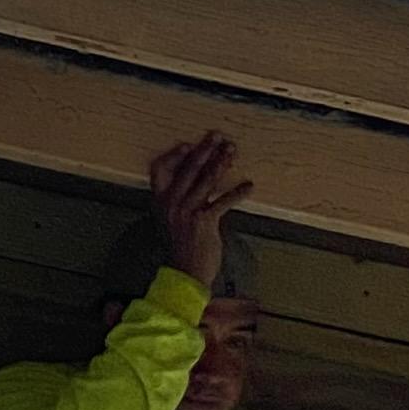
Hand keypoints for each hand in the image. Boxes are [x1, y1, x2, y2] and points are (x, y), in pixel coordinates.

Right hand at [148, 133, 253, 290]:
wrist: (185, 273)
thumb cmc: (182, 247)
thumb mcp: (174, 220)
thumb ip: (183, 201)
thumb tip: (201, 181)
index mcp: (161, 201)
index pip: (159, 170)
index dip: (174, 156)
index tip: (188, 145)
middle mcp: (172, 204)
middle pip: (188, 169)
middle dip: (204, 150)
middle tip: (216, 136)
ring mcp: (188, 212)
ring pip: (206, 180)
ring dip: (222, 163)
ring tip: (232, 151)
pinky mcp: (205, 222)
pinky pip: (223, 202)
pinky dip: (237, 193)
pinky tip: (248, 186)